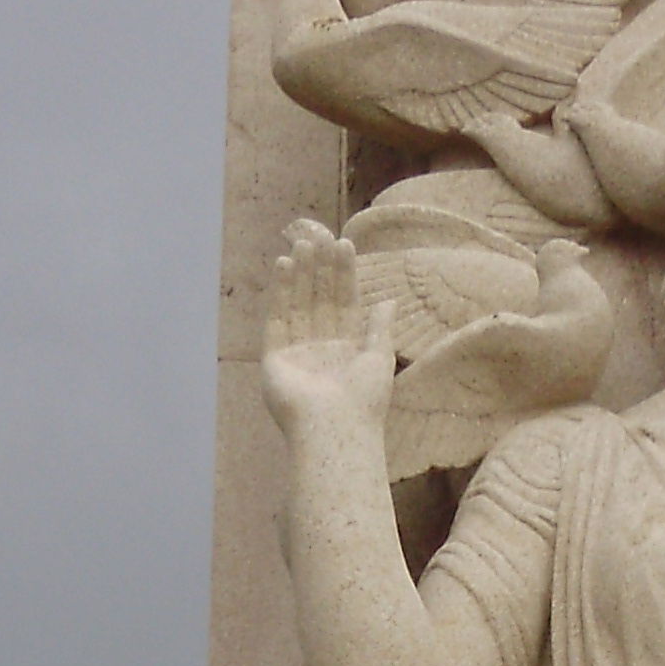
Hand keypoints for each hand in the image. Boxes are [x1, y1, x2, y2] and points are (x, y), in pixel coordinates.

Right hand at [262, 217, 397, 439]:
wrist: (335, 427)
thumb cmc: (365, 399)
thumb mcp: (379, 358)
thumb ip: (380, 327)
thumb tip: (389, 301)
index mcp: (348, 348)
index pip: (345, 302)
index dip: (345, 275)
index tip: (345, 245)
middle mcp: (321, 347)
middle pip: (320, 299)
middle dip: (320, 269)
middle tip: (320, 237)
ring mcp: (297, 351)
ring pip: (298, 304)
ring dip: (300, 274)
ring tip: (302, 244)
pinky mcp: (275, 357)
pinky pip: (278, 318)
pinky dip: (280, 292)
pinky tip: (285, 267)